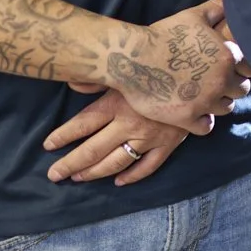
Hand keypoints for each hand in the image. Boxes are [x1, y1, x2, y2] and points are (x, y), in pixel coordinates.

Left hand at [42, 82, 186, 184]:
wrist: (202, 74)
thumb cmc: (160, 68)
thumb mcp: (127, 69)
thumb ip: (98, 79)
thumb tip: (71, 83)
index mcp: (117, 104)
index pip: (81, 124)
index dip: (62, 136)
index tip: (48, 146)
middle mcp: (129, 125)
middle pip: (92, 149)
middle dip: (70, 164)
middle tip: (54, 175)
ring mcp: (150, 138)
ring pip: (116, 162)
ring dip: (94, 172)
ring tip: (78, 177)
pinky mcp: (169, 144)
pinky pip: (148, 167)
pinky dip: (132, 176)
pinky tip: (118, 181)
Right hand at [105, 0, 248, 133]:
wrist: (132, 58)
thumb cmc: (163, 34)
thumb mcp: (193, 16)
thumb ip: (217, 7)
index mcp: (227, 56)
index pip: (249, 68)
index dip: (238, 68)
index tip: (227, 68)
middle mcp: (221, 80)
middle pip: (241, 90)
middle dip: (230, 87)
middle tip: (215, 83)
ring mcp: (205, 101)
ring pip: (227, 108)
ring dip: (218, 103)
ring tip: (204, 96)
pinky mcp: (187, 118)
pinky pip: (207, 127)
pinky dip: (202, 121)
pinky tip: (193, 112)